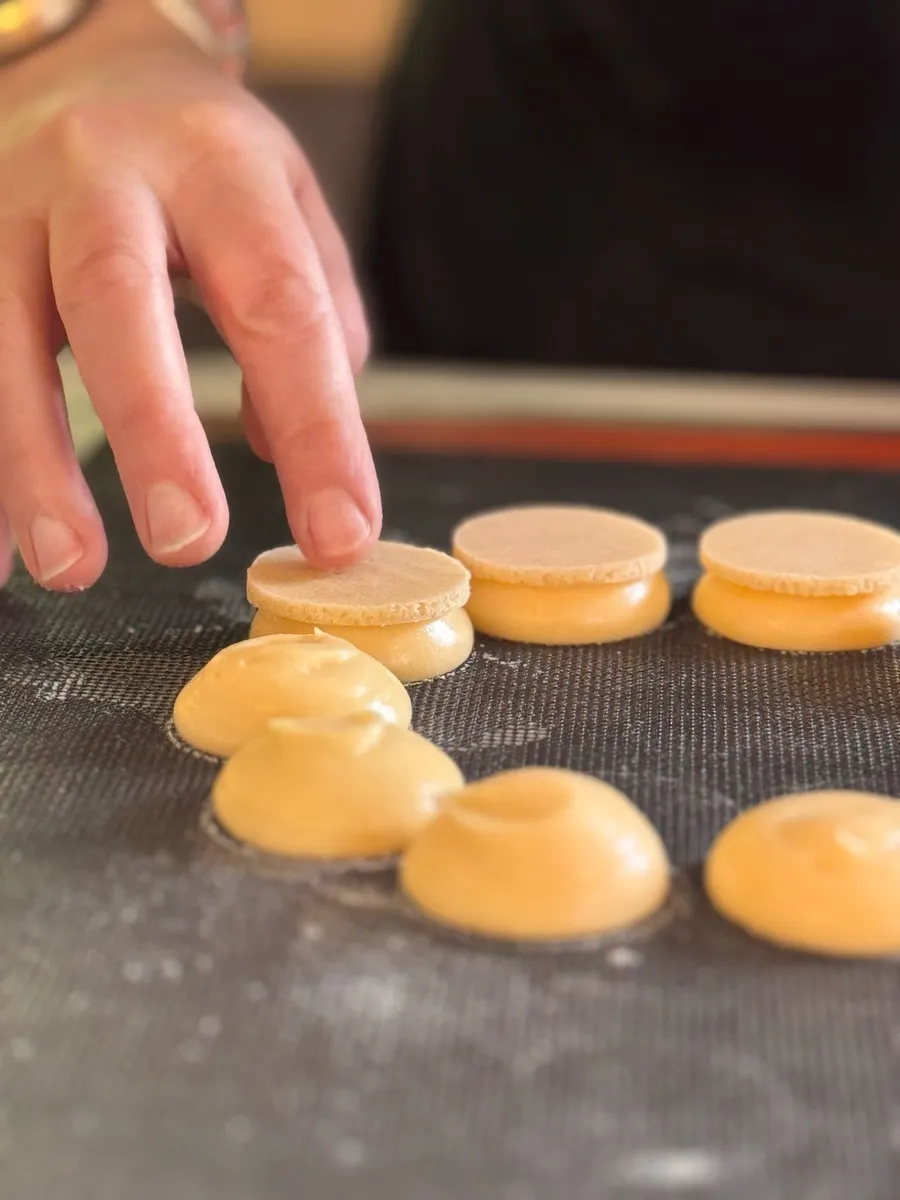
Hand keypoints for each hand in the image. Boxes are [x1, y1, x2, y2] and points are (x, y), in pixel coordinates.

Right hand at [0, 1, 379, 591]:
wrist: (95, 65)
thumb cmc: (209, 165)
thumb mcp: (288, 208)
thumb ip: (314, 321)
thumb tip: (281, 445)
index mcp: (218, 166)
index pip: (280, 304)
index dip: (317, 429)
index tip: (340, 535)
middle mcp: (105, 173)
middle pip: (118, 297)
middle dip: (154, 429)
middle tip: (190, 542)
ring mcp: (13, 205)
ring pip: (5, 330)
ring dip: (31, 459)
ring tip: (71, 569)